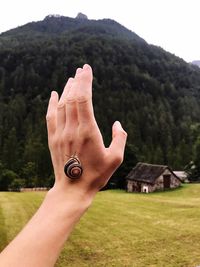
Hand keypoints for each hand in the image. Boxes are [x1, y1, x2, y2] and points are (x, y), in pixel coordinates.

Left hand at [46, 64, 126, 199]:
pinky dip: (52, 103)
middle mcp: (72, 129)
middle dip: (77, 81)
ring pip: (62, 105)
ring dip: (67, 90)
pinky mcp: (53, 139)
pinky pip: (51, 116)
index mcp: (88, 131)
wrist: (73, 189)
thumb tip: (117, 123)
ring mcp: (60, 133)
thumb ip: (120, 138)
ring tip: (72, 78)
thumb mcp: (116, 158)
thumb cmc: (96, 175)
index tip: (87, 69)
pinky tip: (55, 93)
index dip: (85, 82)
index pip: (83, 98)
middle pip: (72, 98)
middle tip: (82, 69)